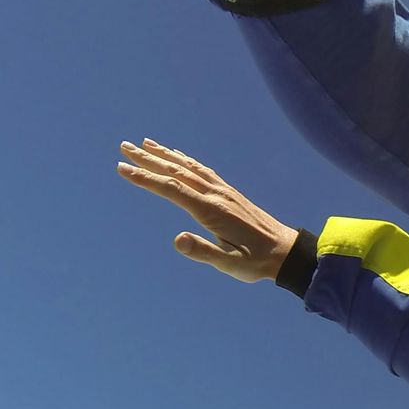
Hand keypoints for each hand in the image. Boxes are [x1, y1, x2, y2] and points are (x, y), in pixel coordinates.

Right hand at [117, 140, 299, 282]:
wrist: (286, 252)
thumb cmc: (256, 262)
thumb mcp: (229, 264)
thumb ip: (203, 252)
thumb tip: (177, 240)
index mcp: (211, 210)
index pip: (171, 188)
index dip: (145, 178)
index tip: (122, 168)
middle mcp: (216, 194)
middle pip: (177, 171)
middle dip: (148, 158)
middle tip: (124, 146)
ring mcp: (224, 191)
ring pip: (189, 167)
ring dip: (165, 154)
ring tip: (145, 144)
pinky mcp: (230, 193)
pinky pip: (203, 170)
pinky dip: (186, 160)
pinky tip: (179, 157)